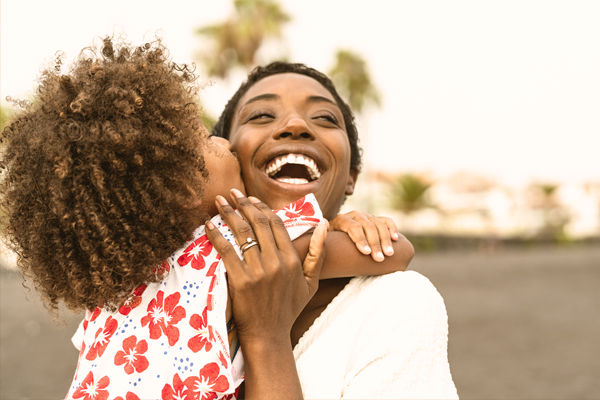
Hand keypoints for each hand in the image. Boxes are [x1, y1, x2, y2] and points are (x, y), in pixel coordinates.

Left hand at [204, 189, 326, 342]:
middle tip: (232, 194)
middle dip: (243, 204)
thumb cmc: (289, 309)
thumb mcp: (310, 282)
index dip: (262, 207)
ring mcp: (258, 271)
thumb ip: (318, 253)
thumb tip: (324, 224)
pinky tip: (208, 225)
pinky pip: (227, 251)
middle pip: (258, 223)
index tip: (250, 199)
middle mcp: (276, 262)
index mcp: (292, 259)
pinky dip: (216, 235)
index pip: (276, 223)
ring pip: (243, 233)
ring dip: (229, 213)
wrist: (268, 335)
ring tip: (220, 202)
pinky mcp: (240, 280)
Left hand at [329, 211, 398, 261]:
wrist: (337, 241)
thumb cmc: (331, 246)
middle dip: (375, 243)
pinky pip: (387, 221)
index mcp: (341, 220)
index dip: (360, 239)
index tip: (366, 253)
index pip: (353, 227)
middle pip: (368, 227)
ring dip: (385, 240)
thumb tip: (324, 229)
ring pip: (379, 224)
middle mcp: (355, 215)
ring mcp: (367, 216)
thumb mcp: (324, 242)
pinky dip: (392, 228)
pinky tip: (395, 239)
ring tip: (389, 254)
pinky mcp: (376, 219)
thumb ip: (323, 238)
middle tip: (380, 258)